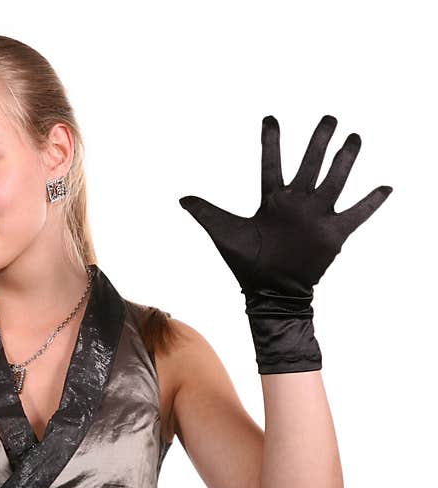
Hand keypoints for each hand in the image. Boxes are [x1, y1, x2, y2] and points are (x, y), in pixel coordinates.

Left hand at [179, 115, 391, 372]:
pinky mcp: (333, 233)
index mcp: (271, 200)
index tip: (270, 118)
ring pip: (334, 180)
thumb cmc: (246, 263)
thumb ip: (205, 212)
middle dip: (319, 141)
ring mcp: (316, 216)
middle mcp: (296, 203)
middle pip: (310, 164)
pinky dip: (371, 202)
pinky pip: (357, 214)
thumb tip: (180, 197)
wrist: (269, 293)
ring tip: (355, 137)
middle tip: (329, 117)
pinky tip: (385, 186)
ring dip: (345, 160)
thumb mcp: (224, 232)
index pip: (271, 164)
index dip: (270, 142)